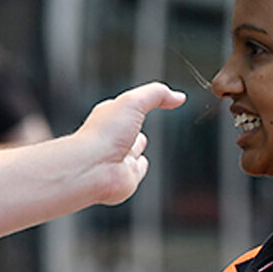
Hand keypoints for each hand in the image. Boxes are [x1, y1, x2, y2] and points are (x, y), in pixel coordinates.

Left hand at [79, 83, 183, 205]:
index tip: (148, 98)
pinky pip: (137, 169)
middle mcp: (113, 137)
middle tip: (139, 120)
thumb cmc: (104, 134)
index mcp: (111, 115)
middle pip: (128, 128)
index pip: (126, 106)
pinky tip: (141, 163)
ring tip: (139, 141)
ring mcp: (120, 158)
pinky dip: (140, 166)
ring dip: (137, 146)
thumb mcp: (134, 102)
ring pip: (133, 149)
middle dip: (134, 124)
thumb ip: (157, 95)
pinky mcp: (127, 176)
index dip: (136, 101)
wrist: (94, 169)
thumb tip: (178, 97)